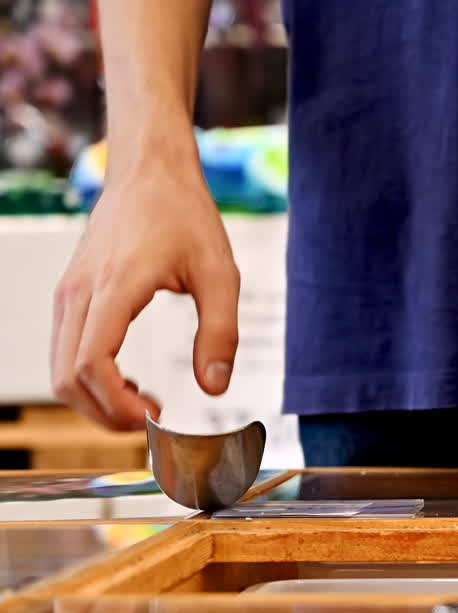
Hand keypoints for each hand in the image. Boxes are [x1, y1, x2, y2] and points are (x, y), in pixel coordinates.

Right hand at [51, 158, 238, 429]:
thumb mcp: (220, 273)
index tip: (157, 418)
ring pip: (60, 370)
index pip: (92, 364)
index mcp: (114, 287)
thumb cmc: (185, 214)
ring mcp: (68, 294)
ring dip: (97, 400)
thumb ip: (221, 332)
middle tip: (153, 422)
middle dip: (106, 414)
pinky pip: (66, 350)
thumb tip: (214, 387)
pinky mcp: (70, 294)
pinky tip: (130, 382)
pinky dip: (91, 378)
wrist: (150, 169)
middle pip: (67, 379)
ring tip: (146, 403)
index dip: (118, 405)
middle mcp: (78, 293)